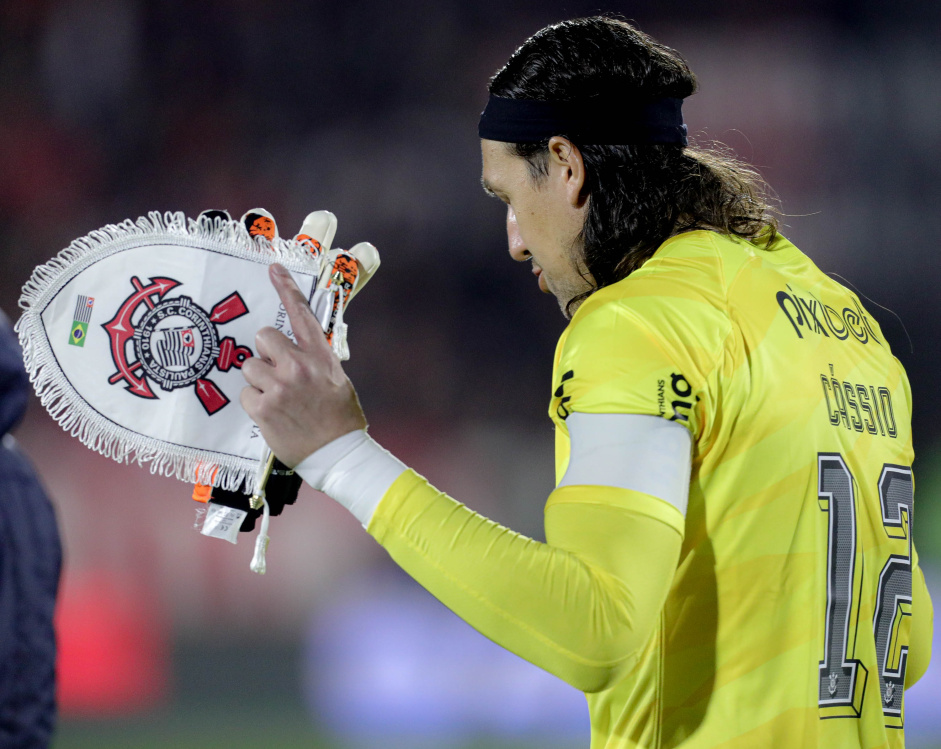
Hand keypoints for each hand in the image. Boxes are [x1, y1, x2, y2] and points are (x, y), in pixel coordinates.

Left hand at [239, 263, 366, 466]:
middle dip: (266, 353)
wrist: (338, 454)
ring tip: (277, 397)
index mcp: (320, 356)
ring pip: (250, 366)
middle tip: (278, 372)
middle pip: (263, 337)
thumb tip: (296, 346)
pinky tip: (273, 413)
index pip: (301, 314)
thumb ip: (314, 358)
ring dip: (259, 380)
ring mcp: (280, 387)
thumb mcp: (336, 379)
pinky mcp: (264, 408)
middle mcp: (299, 366)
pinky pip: (246, 393)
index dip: (286, 288)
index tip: (273, 268)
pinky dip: (256, 403)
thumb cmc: (339, 417)